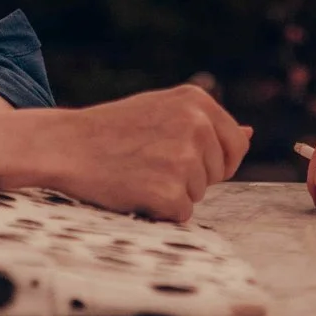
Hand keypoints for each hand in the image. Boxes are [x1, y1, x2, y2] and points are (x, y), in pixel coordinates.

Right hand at [34, 86, 251, 221]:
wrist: (65, 146)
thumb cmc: (111, 130)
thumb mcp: (161, 110)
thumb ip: (205, 123)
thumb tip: (251, 134)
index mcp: (197, 101)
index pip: (235, 144)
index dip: (215, 162)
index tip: (182, 161)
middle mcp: (196, 125)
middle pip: (219, 172)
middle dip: (192, 178)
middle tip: (149, 163)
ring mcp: (184, 158)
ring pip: (199, 194)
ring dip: (172, 193)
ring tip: (137, 172)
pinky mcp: (169, 190)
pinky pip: (182, 215)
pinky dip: (160, 212)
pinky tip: (134, 191)